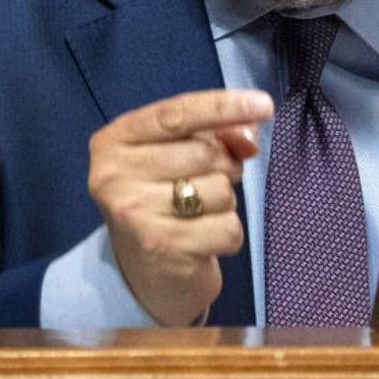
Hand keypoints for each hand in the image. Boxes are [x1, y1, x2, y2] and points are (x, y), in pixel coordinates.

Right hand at [87, 88, 273, 324]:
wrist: (145, 275)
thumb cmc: (166, 199)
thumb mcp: (181, 154)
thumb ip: (217, 134)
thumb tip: (248, 134)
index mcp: (114, 140)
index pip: (176, 113)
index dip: (223, 105)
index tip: (265, 103)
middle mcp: (114, 175)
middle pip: (204, 152)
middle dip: (225, 165)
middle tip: (208, 182)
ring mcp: (135, 213)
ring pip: (220, 190)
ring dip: (225, 202)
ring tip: (200, 213)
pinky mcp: (161, 248)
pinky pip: (227, 227)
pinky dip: (229, 233)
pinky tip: (205, 239)